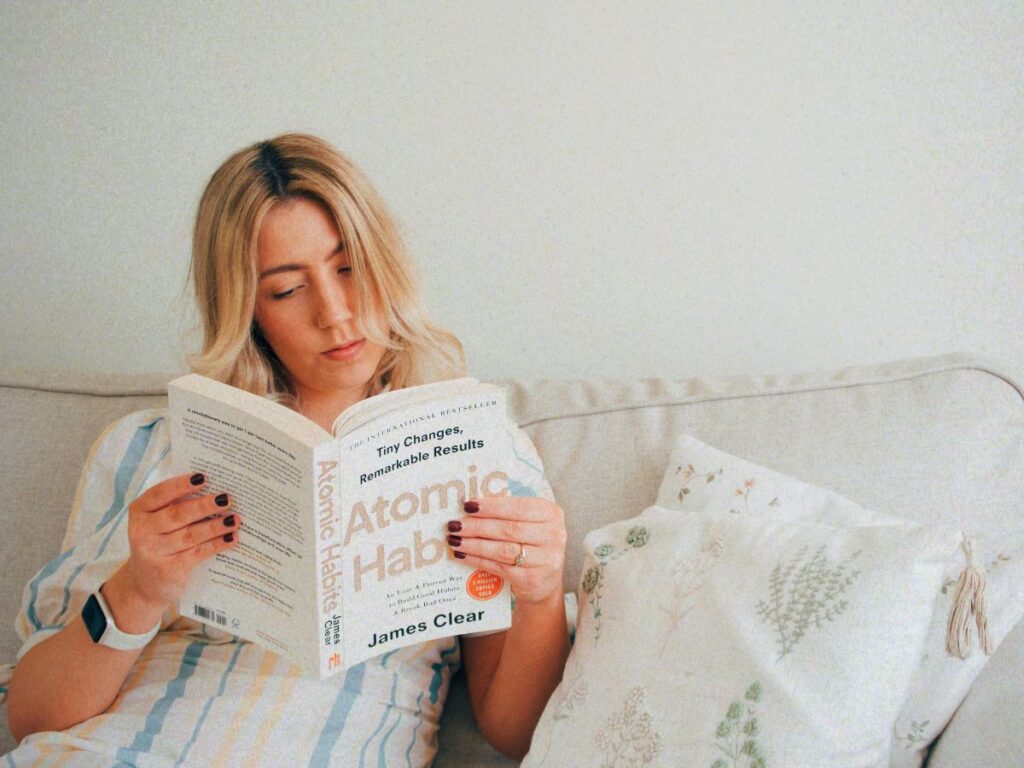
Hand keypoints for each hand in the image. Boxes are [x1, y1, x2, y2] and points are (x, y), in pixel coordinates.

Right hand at [118, 472, 241, 611]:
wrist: (144, 585)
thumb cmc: (159, 541)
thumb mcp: (158, 522)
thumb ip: (177, 504)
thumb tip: (215, 488)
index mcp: (140, 511)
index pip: (159, 494)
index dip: (181, 485)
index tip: (203, 477)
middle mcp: (142, 531)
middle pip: (177, 515)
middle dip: (204, 506)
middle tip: (226, 498)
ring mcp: (154, 552)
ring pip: (190, 535)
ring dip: (216, 526)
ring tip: (235, 518)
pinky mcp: (169, 570)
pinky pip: (197, 553)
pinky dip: (216, 545)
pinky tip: (232, 538)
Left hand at [446, 497, 565, 605]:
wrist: (545, 582)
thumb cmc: (531, 543)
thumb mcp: (528, 523)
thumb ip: (508, 512)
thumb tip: (470, 505)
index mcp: (551, 513)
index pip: (519, 507)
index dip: (491, 506)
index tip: (467, 505)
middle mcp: (553, 535)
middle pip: (509, 529)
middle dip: (477, 526)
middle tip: (454, 524)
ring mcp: (545, 559)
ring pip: (503, 549)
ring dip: (474, 544)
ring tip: (454, 539)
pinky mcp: (532, 579)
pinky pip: (500, 568)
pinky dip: (478, 560)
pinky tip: (463, 555)